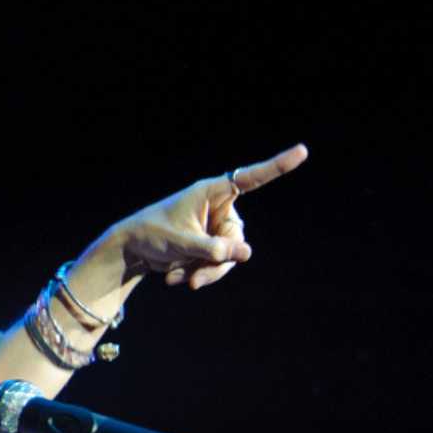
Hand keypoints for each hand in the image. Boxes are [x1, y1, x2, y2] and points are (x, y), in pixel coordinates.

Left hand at [108, 143, 308, 289]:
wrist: (130, 250)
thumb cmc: (151, 234)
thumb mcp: (181, 243)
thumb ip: (213, 249)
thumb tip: (247, 254)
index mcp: (211, 192)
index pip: (250, 178)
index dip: (277, 166)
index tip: (302, 151)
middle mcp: (218, 207)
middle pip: (237, 239)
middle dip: (217, 263)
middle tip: (194, 281)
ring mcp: (216, 227)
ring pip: (230, 256)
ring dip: (206, 272)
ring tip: (179, 280)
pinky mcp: (211, 244)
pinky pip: (218, 264)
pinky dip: (199, 273)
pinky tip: (174, 278)